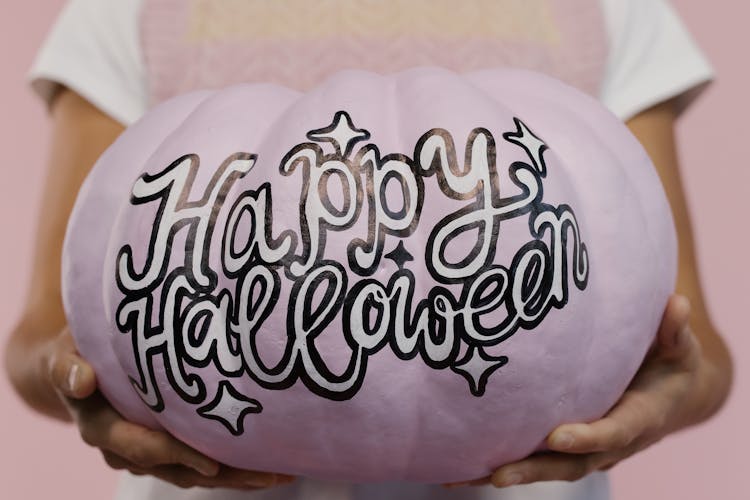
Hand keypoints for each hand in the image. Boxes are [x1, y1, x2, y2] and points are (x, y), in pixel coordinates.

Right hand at [45, 328, 295, 489]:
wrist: (76, 365)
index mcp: (102, 428)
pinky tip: (266, 464)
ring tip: (280, 473)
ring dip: (236, 476)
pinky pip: (201, 462)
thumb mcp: (64, 353)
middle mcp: (126, 447)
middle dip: (225, 474)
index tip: (211, 461)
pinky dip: (231, 466)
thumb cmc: (75, 352)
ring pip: (195, 472)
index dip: (177, 454)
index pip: (143, 446)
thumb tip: (82, 379)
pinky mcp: (168, 445)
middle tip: (269, 474)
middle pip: (180, 469)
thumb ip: (67, 366)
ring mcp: (149, 451)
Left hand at [446, 294, 702, 487]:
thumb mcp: (680, 348)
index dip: (588, 437)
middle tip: (497, 475)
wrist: (673, 397)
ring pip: (545, 468)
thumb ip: (674, 331)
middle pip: (570, 465)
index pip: (612, 433)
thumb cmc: (672, 366)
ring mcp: (586, 449)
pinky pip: (533, 460)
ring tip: (459, 477)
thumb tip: (676, 304)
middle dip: (533, 470)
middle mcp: (610, 443)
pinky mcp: (566, 446)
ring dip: (507, 473)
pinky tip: (457, 470)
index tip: (558, 437)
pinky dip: (495, 468)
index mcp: (639, 420)